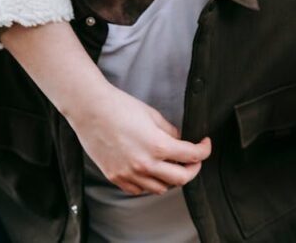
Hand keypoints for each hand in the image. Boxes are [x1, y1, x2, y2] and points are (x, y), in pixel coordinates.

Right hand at [68, 83, 211, 195]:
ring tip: (170, 165)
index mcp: (157, 146)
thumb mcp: (152, 115)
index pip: (192, 156)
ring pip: (160, 188)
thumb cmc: (120, 107)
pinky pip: (139, 190)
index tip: (205, 145)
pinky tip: (149, 171)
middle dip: (193, 169)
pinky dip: (149, 183)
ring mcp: (129, 174)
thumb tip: (180, 141)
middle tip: (194, 159)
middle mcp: (145, 164)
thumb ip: (169, 131)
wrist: (90, 110)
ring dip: (170, 178)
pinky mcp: (115, 177)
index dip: (204, 150)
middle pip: (181, 179)